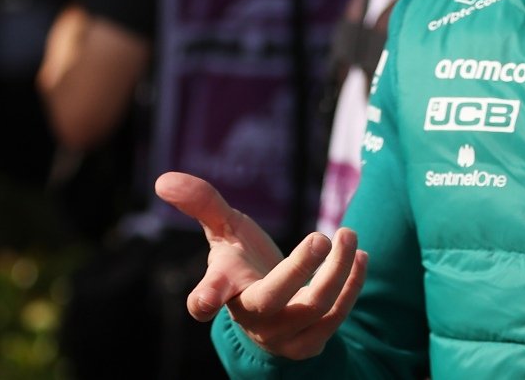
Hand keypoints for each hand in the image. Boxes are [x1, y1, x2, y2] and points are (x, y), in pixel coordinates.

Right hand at [154, 171, 366, 359]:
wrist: (270, 310)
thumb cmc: (243, 263)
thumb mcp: (225, 231)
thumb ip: (202, 203)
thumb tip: (163, 179)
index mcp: (223, 289)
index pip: (205, 300)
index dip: (204, 300)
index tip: (204, 302)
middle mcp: (250, 318)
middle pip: (272, 298)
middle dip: (299, 268)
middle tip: (320, 237)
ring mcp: (279, 335)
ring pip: (314, 306)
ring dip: (339, 269)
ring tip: (348, 234)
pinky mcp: (308, 344)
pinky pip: (336, 318)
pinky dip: (352, 284)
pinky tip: (360, 256)